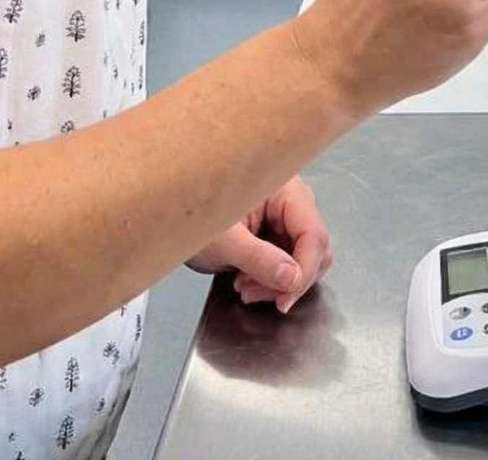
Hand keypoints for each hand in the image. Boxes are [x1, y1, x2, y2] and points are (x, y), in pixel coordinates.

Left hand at [186, 176, 331, 312]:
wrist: (173, 217)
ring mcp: (284, 218)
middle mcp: (290, 201)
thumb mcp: (225, 241)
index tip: (285, 296)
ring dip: (278, 282)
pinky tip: (247, 280)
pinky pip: (287, 262)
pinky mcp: (275, 233)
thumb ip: (260, 259)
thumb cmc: (192, 214)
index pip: (313, 234)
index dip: (304, 271)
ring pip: (303, 260)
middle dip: (289, 279)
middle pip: (314, 249)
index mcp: (284, 190)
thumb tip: (292, 278)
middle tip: (257, 294)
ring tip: (246, 288)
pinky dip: (271, 279)